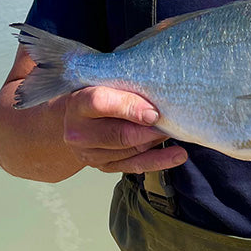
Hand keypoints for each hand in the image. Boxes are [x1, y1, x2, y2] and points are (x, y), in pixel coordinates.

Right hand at [62, 86, 187, 174]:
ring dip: (156, 141)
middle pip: (119, 134)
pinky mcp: (105, 167)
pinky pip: (136, 165)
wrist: (74, 122)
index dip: (129, 106)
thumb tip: (158, 90)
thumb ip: (122, 85)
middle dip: (149, 130)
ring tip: (176, 130)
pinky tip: (177, 154)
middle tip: (172, 122)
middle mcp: (80, 133)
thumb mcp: (101, 84)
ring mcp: (91, 154)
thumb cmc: (93, 97)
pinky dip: (160, 160)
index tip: (153, 111)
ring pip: (131, 150)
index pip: (100, 103)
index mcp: (78, 104)